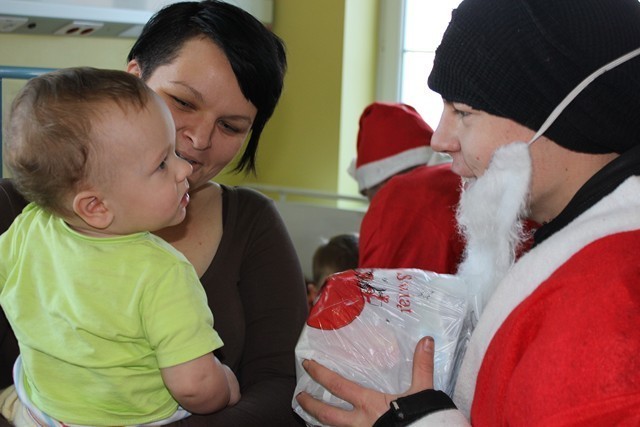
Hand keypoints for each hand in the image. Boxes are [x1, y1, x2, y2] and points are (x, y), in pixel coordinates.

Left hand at [296, 336, 435, 426]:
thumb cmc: (420, 418)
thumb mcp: (422, 391)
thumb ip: (422, 366)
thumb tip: (426, 340)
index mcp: (369, 403)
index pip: (337, 385)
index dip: (320, 374)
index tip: (307, 364)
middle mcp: (360, 421)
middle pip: (327, 414)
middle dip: (310, 405)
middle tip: (299, 397)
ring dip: (320, 421)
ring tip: (310, 416)